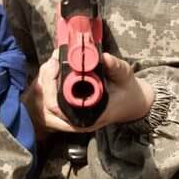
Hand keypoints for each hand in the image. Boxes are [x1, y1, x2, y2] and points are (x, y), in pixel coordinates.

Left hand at [30, 52, 152, 135]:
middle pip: (47, 103)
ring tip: (53, 61)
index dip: (52, 84)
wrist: (131, 104)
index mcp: (88, 117)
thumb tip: (103, 57)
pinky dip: (50, 83)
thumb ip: (116, 68)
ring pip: (46, 100)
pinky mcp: (68, 109)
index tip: (55, 64)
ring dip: (46, 80)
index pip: (58, 106)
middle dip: (46, 78)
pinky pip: (52, 98)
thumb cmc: (128, 93)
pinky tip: (53, 69)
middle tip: (52, 59)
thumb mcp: (125, 77)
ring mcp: (71, 117)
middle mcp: (77, 120)